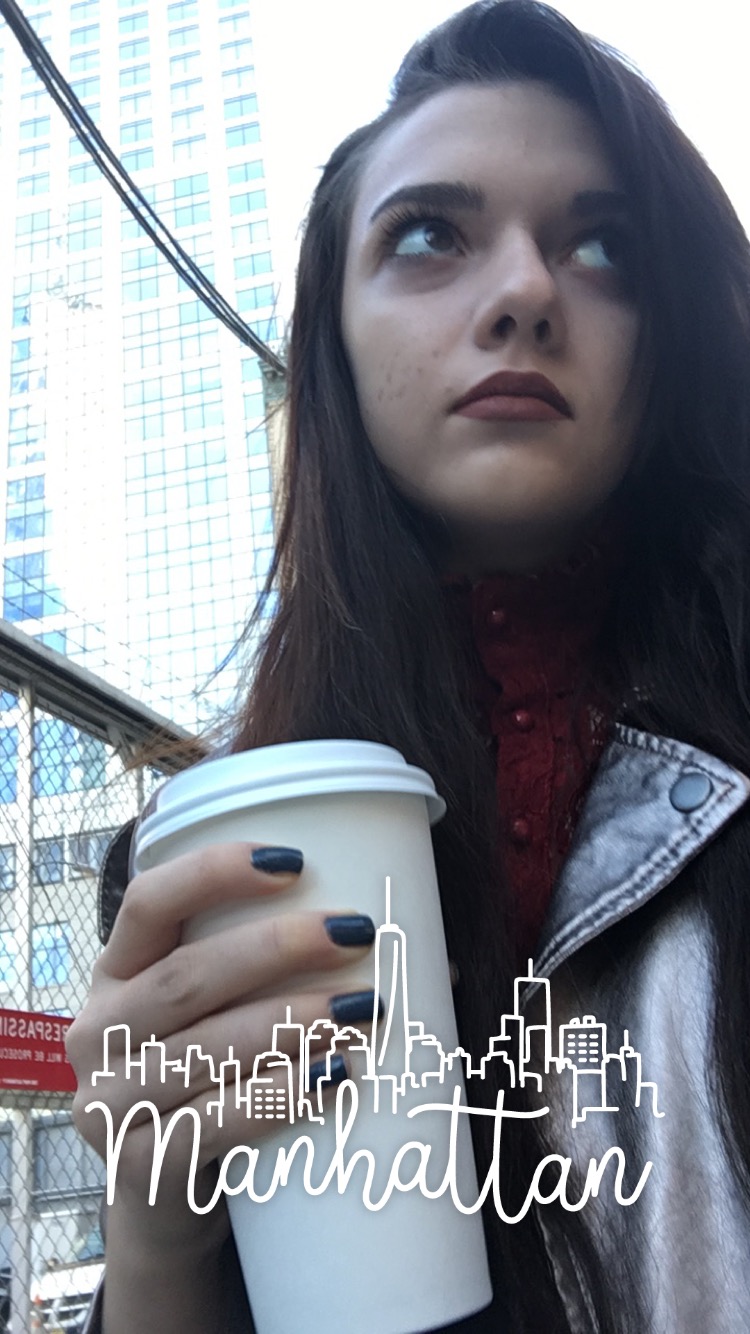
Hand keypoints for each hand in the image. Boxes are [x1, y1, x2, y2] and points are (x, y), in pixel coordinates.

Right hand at [66, 842, 376, 1278]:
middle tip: (356, 932)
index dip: (212, 873)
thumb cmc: (213, 1083)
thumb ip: (287, 976)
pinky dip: (278, 1095)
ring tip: (363, 1006)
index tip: (293, 860)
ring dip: (289, 1021)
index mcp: (118, 972)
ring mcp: (110, 1103)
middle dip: (275, 948)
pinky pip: (210, 1125)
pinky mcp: (140, 1167)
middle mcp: (99, 1030)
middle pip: (185, 977)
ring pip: (202, 1049)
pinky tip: (333, 1076)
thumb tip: (436, 960)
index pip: (147, 902)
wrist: (167, 1203)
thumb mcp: (222, 1017)